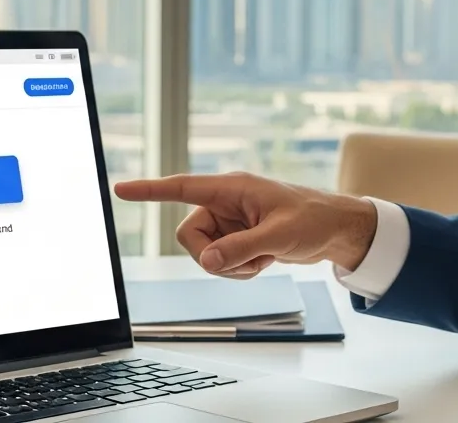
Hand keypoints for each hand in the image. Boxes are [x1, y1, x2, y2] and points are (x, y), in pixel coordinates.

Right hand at [113, 172, 377, 278]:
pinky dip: (240, 268)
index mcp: (232, 188)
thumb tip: (208, 260)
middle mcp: (225, 203)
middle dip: (214, 255)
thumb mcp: (280, 235)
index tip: (121, 189)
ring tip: (263, 258)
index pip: (182, 188)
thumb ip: (242, 248)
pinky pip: (220, 261)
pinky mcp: (236, 238)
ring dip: (232, 265)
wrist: (336, 231)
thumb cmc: (314, 219)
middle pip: (190, 236)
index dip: (150, 191)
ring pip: (204, 253)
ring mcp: (230, 222)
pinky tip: (264, 260)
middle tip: (248, 259)